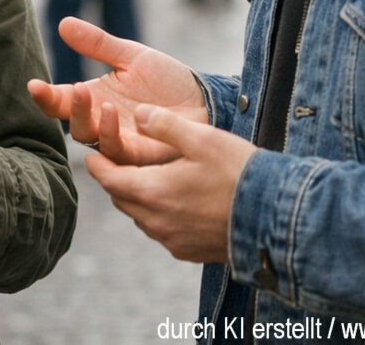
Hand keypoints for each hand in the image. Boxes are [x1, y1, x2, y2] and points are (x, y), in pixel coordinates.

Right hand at [27, 17, 206, 164]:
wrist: (204, 98)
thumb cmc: (167, 79)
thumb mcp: (130, 55)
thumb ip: (96, 44)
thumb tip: (62, 23)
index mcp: (95, 100)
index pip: (61, 102)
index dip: (44, 96)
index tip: (33, 84)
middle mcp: (103, 123)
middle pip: (73, 125)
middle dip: (70, 109)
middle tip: (77, 89)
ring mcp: (122, 141)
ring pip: (93, 142)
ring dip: (93, 123)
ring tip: (102, 102)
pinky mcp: (142, 154)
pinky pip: (120, 153)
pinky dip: (114, 136)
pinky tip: (117, 116)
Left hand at [86, 104, 256, 263]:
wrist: (275, 219)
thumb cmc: (237, 173)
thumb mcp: (200, 138)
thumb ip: (164, 124)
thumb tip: (136, 114)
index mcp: (154, 192)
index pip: (110, 180)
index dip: (98, 165)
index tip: (89, 155)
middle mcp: (157, 222)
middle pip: (122, 200)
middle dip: (115, 180)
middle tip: (113, 162)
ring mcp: (173, 241)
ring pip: (140, 217)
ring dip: (136, 197)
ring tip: (141, 177)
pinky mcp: (189, 252)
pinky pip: (160, 230)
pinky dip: (156, 213)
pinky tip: (171, 199)